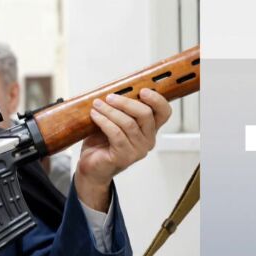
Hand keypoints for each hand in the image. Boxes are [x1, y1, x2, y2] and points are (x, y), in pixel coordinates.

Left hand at [74, 88, 171, 210]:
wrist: (91, 166)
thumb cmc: (102, 142)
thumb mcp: (114, 120)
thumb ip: (120, 108)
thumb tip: (115, 89)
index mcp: (149, 128)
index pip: (164, 112)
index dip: (157, 100)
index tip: (143, 90)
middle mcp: (148, 140)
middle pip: (145, 114)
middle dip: (126, 102)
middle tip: (109, 97)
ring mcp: (138, 150)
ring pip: (128, 123)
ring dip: (110, 111)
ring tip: (97, 105)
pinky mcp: (124, 156)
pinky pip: (116, 134)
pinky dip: (104, 122)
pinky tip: (95, 116)